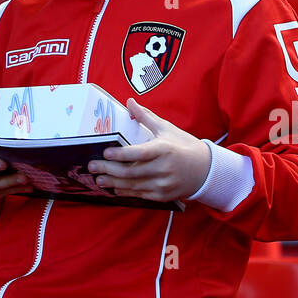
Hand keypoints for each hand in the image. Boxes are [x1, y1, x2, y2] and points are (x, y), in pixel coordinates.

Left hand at [86, 98, 211, 201]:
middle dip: (109, 169)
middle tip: (92, 166)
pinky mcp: (163, 196)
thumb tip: (129, 102)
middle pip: (131, 171)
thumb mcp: (167, 129)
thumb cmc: (184, 146)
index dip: (121, 154)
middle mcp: (164, 168)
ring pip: (133, 185)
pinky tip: (114, 188)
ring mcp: (164, 184)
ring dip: (113, 183)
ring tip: (98, 179)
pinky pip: (140, 194)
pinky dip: (126, 191)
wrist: (205, 170)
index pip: (139, 153)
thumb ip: (146, 117)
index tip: (106, 152)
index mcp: (165, 149)